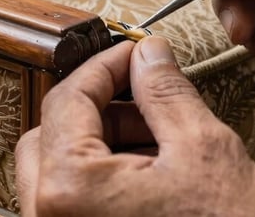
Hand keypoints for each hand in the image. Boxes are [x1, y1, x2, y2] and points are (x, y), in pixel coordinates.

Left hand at [15, 37, 254, 216]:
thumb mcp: (204, 149)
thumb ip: (166, 92)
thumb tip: (148, 55)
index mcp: (70, 189)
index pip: (67, 98)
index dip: (105, 64)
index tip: (135, 53)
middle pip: (50, 133)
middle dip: (98, 105)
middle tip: (145, 95)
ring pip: (59, 169)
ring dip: (102, 139)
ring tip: (159, 136)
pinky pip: (74, 202)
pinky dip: (105, 175)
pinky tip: (151, 172)